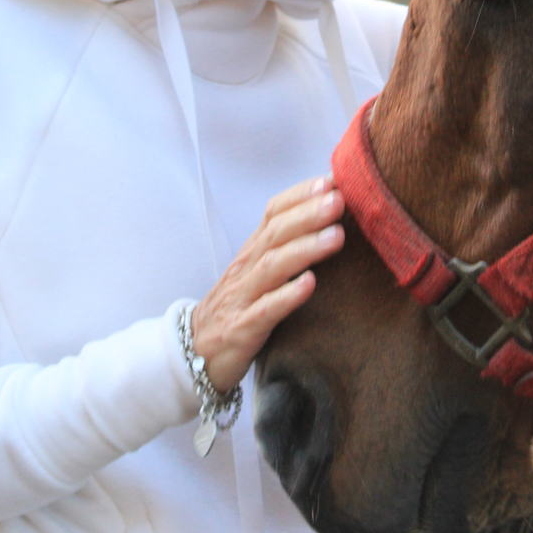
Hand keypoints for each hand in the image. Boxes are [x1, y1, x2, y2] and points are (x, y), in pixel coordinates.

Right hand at [191, 176, 345, 393]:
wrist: (193, 352)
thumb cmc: (237, 307)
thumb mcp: (257, 273)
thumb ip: (285, 248)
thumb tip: (329, 222)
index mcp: (252, 252)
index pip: (272, 213)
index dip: (300, 195)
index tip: (331, 180)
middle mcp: (246, 268)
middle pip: (276, 234)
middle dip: (309, 214)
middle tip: (339, 200)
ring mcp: (242, 298)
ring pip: (272, 267)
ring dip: (305, 249)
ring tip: (336, 237)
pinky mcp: (242, 329)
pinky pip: (265, 310)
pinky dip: (287, 296)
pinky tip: (310, 285)